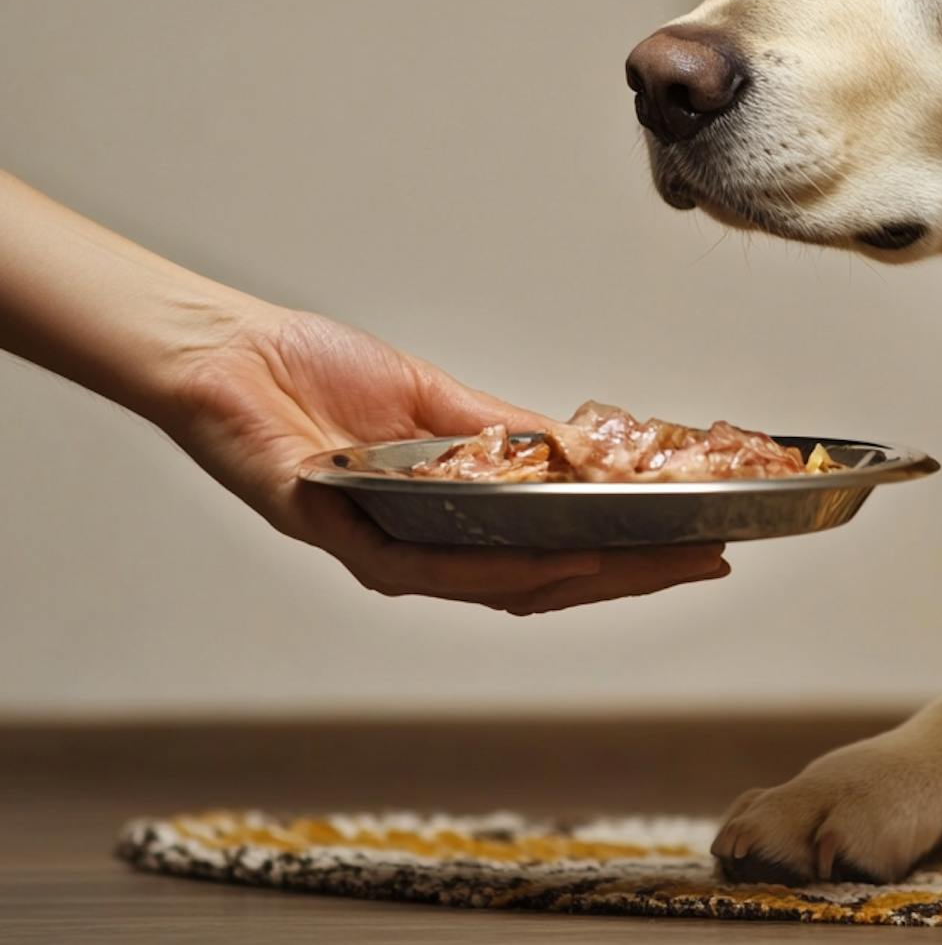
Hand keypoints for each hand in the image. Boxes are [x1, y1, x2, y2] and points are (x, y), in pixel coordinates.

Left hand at [167, 308, 729, 612]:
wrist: (231, 357)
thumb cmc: (316, 374)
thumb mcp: (434, 400)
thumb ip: (501, 432)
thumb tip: (578, 450)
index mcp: (452, 516)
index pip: (556, 547)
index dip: (631, 552)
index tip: (700, 538)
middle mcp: (427, 548)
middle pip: (548, 580)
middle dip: (635, 574)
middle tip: (707, 561)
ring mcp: (393, 551)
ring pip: (508, 587)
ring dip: (593, 578)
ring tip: (662, 563)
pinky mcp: (354, 541)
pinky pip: (441, 569)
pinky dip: (509, 567)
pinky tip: (567, 556)